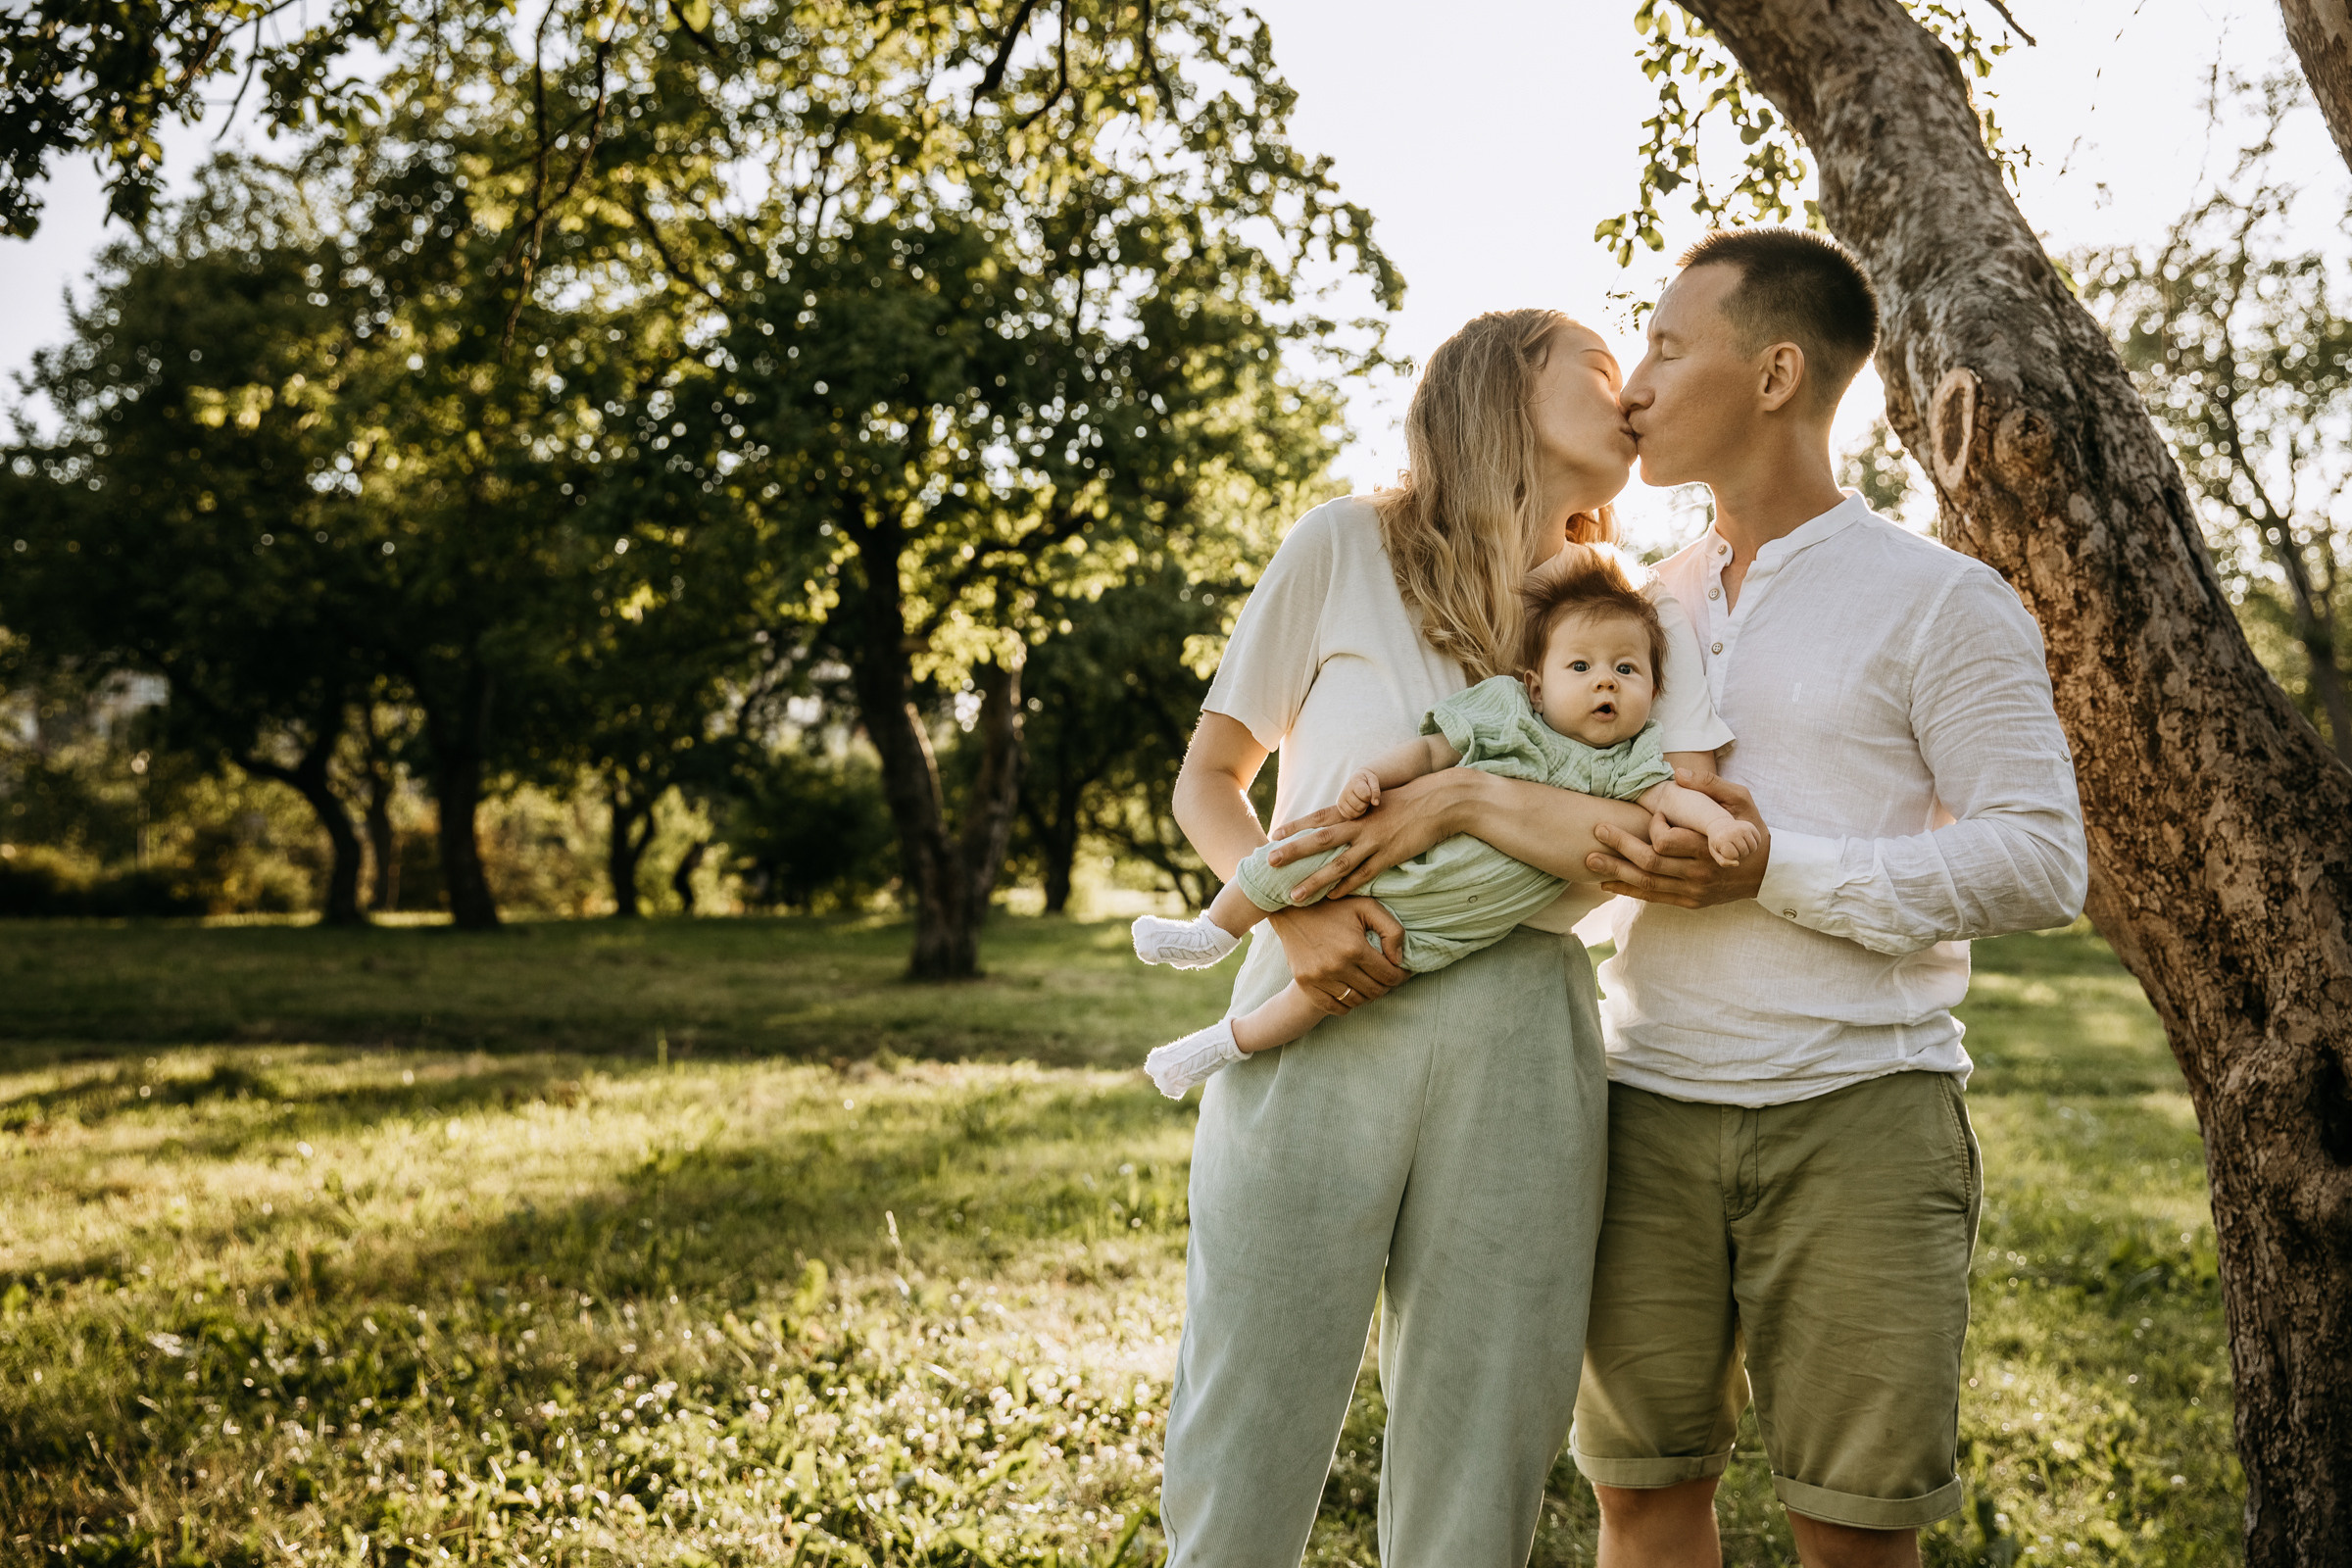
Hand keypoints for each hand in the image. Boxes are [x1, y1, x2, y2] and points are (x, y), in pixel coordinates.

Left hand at [1267, 771, 1457, 903]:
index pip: (1319, 818)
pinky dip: (1345, 888)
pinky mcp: (1390, 856)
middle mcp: (1360, 825)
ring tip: (1293, 896)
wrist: (1441, 801)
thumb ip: (1361, 811)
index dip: (1296, 826)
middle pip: (1320, 840)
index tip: (1273, 835)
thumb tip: (1346, 819)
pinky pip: (1363, 876)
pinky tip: (1330, 899)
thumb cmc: (1412, 798)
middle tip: (1269, 863)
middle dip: (1293, 853)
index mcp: (1357, 809)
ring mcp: (1374, 842)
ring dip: (1314, 881)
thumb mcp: (1380, 800)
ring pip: (1337, 865)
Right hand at [1268, 898, 1408, 1014]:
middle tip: (1388, 976)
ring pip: (1356, 1001)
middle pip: (1375, 991)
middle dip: (1387, 986)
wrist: (1291, 911)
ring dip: (1368, 995)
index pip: (1389, 976)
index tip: (1402, 971)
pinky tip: (1352, 991)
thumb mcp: (1367, 907)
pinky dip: (1347, 1005)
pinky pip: (1334, 1008)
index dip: (1401, 976)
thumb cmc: (1334, 907)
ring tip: (1370, 982)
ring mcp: (1318, 977)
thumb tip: (1398, 960)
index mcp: (1354, 948)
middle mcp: (1336, 966)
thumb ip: (1392, 930)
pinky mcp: (1305, 984)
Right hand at [1334, 767, 1381, 818]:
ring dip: (1361, 810)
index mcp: (1354, 782)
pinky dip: (1355, 814)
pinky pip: (1349, 816)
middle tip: (1365, 798)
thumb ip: (1376, 791)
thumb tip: (1375, 803)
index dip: (1370, 796)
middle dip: (1366, 804)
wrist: (1355, 780)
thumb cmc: (1366, 781)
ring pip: (1354, 812)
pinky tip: (1357, 807)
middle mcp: (1345, 791)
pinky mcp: (1339, 806)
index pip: (1365, 796)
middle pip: (1360, 806)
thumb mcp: (1373, 780)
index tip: (1369, 792)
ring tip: (1361, 802)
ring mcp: (1340, 799)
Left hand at [1590, 771, 1770, 907]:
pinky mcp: (1689, 901)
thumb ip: (1712, 785)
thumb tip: (1679, 773)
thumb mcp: (1741, 801)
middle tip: (1597, 830)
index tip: (1654, 814)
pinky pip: (1654, 898)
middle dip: (1621, 846)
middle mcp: (1699, 873)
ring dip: (1616, 871)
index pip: (1669, 841)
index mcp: (1711, 847)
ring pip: (1648, 883)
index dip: (1655, 827)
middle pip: (1651, 863)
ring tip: (1590, 859)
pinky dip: (1628, 891)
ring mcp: (1694, 891)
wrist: (1768, 872)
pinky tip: (1606, 883)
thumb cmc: (1752, 831)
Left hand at [1707, 819, 1762, 866]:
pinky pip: (1758, 840)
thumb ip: (1723, 862)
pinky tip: (1745, 840)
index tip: (1724, 849)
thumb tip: (1737, 863)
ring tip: (1739, 846)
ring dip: (1748, 850)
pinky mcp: (1750, 826)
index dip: (1730, 856)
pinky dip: (1753, 843)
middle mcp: (1734, 832)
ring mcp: (1743, 828)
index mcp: (1722, 839)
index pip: (1734, 855)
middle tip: (1733, 847)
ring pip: (1753, 847)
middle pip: (1745, 852)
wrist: (1720, 825)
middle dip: (1740, 854)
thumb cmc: (1718, 842)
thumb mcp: (1715, 853)